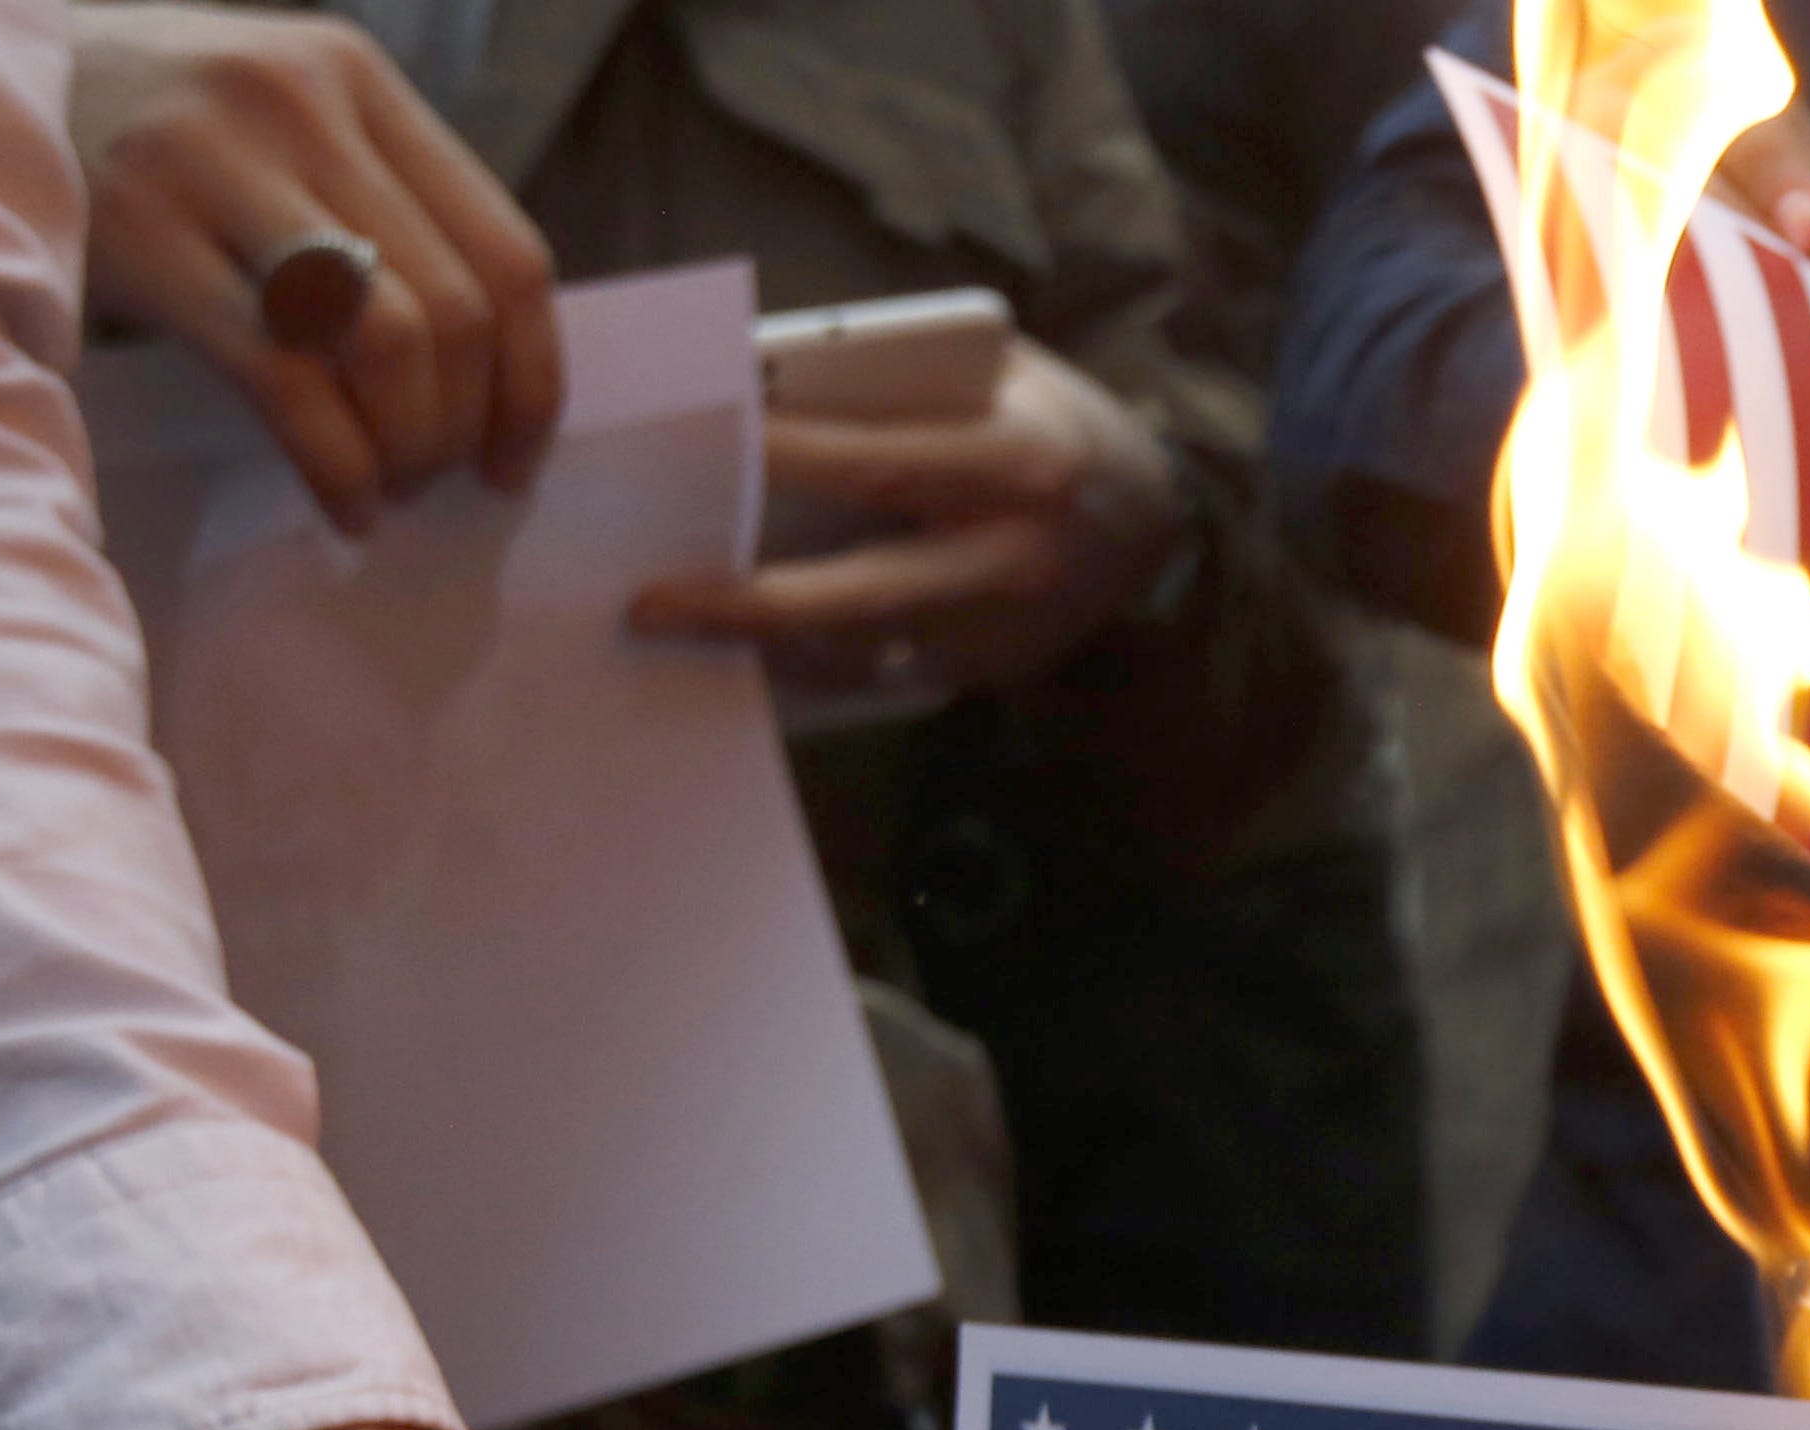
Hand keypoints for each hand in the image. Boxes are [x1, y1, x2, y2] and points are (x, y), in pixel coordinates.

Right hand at [70, 5, 562, 533]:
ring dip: (404, 447)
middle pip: (452, 312)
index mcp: (357, 81)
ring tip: (384, 487)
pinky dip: (336, 467)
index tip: (515, 459)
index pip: (508, 255)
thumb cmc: (154, 131)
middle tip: (434, 481)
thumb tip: (491, 378)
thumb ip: (385, 212)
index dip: (532, 383)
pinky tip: (341, 504)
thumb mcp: (284, 127)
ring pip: (383, 343)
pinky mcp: (143, 233)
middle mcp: (297, 104)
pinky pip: (287, 382)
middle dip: (462, 428)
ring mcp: (215, 159)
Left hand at [627, 339, 1187, 698]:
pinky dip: (812, 655)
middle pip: (857, 594)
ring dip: (763, 640)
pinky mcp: (991, 671)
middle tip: (650, 604)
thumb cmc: (1053, 424)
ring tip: (680, 621)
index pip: (874, 462)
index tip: (694, 448)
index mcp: (1016, 464)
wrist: (1159, 521)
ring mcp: (1004, 631)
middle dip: (748, 603)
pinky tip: (752, 640)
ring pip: (859, 651)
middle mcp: (1013, 559)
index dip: (780, 458)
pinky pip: (879, 674)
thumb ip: (902, 382)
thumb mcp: (999, 375)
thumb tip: (768, 392)